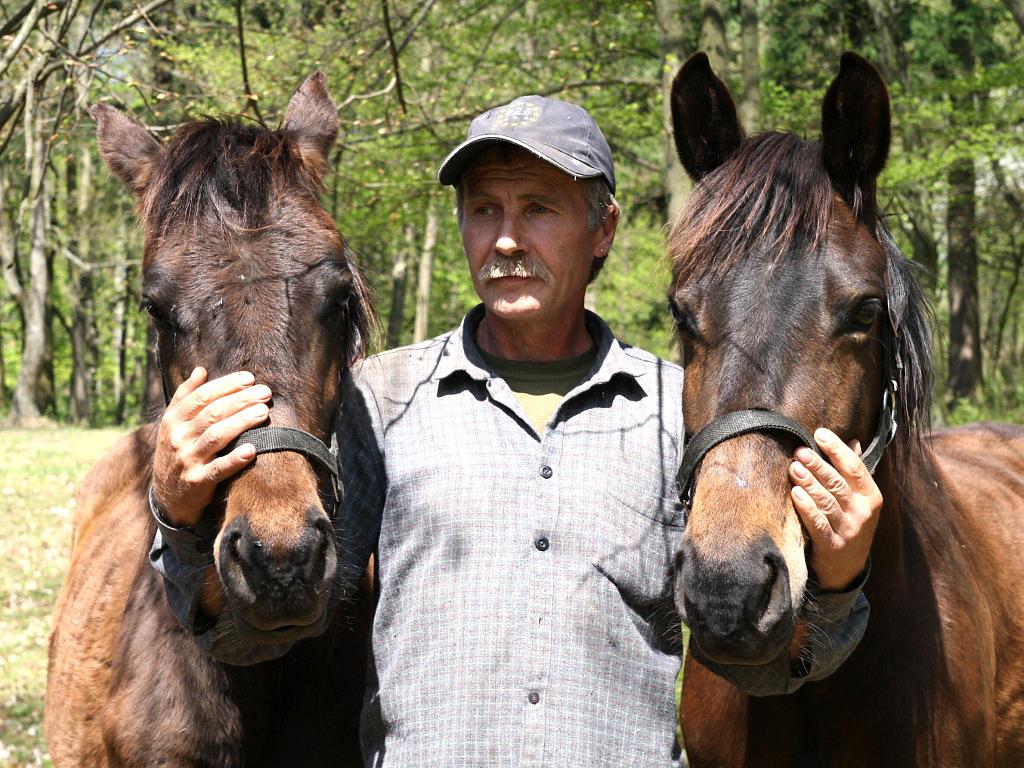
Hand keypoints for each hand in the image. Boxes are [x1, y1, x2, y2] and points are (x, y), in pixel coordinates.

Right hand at [152, 368, 271, 527]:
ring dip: (242, 422)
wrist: (167, 496)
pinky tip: (252, 450)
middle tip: (265, 393)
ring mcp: (187, 460)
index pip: (201, 397)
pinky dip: (235, 459)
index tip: (250, 378)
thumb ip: (185, 397)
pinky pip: (218, 469)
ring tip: (264, 412)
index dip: (226, 385)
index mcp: (172, 420)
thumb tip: (200, 370)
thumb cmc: (178, 451)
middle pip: (212, 413)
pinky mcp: (198, 482)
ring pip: (217, 436)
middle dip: (241, 400)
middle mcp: (178, 438)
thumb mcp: (173, 424)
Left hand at [788, 428, 882, 590]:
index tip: (820, 434)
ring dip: (809, 483)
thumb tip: (853, 440)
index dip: (837, 449)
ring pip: (827, 502)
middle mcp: (863, 513)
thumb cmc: (850, 523)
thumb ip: (854, 471)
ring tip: (794, 468)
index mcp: (871, 496)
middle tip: (801, 451)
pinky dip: (806, 508)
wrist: (848, 568)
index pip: (855, 467)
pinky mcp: (832, 546)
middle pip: (838, 483)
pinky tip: (795, 493)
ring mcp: (849, 530)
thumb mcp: (859, 500)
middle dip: (818, 465)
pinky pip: (818, 524)